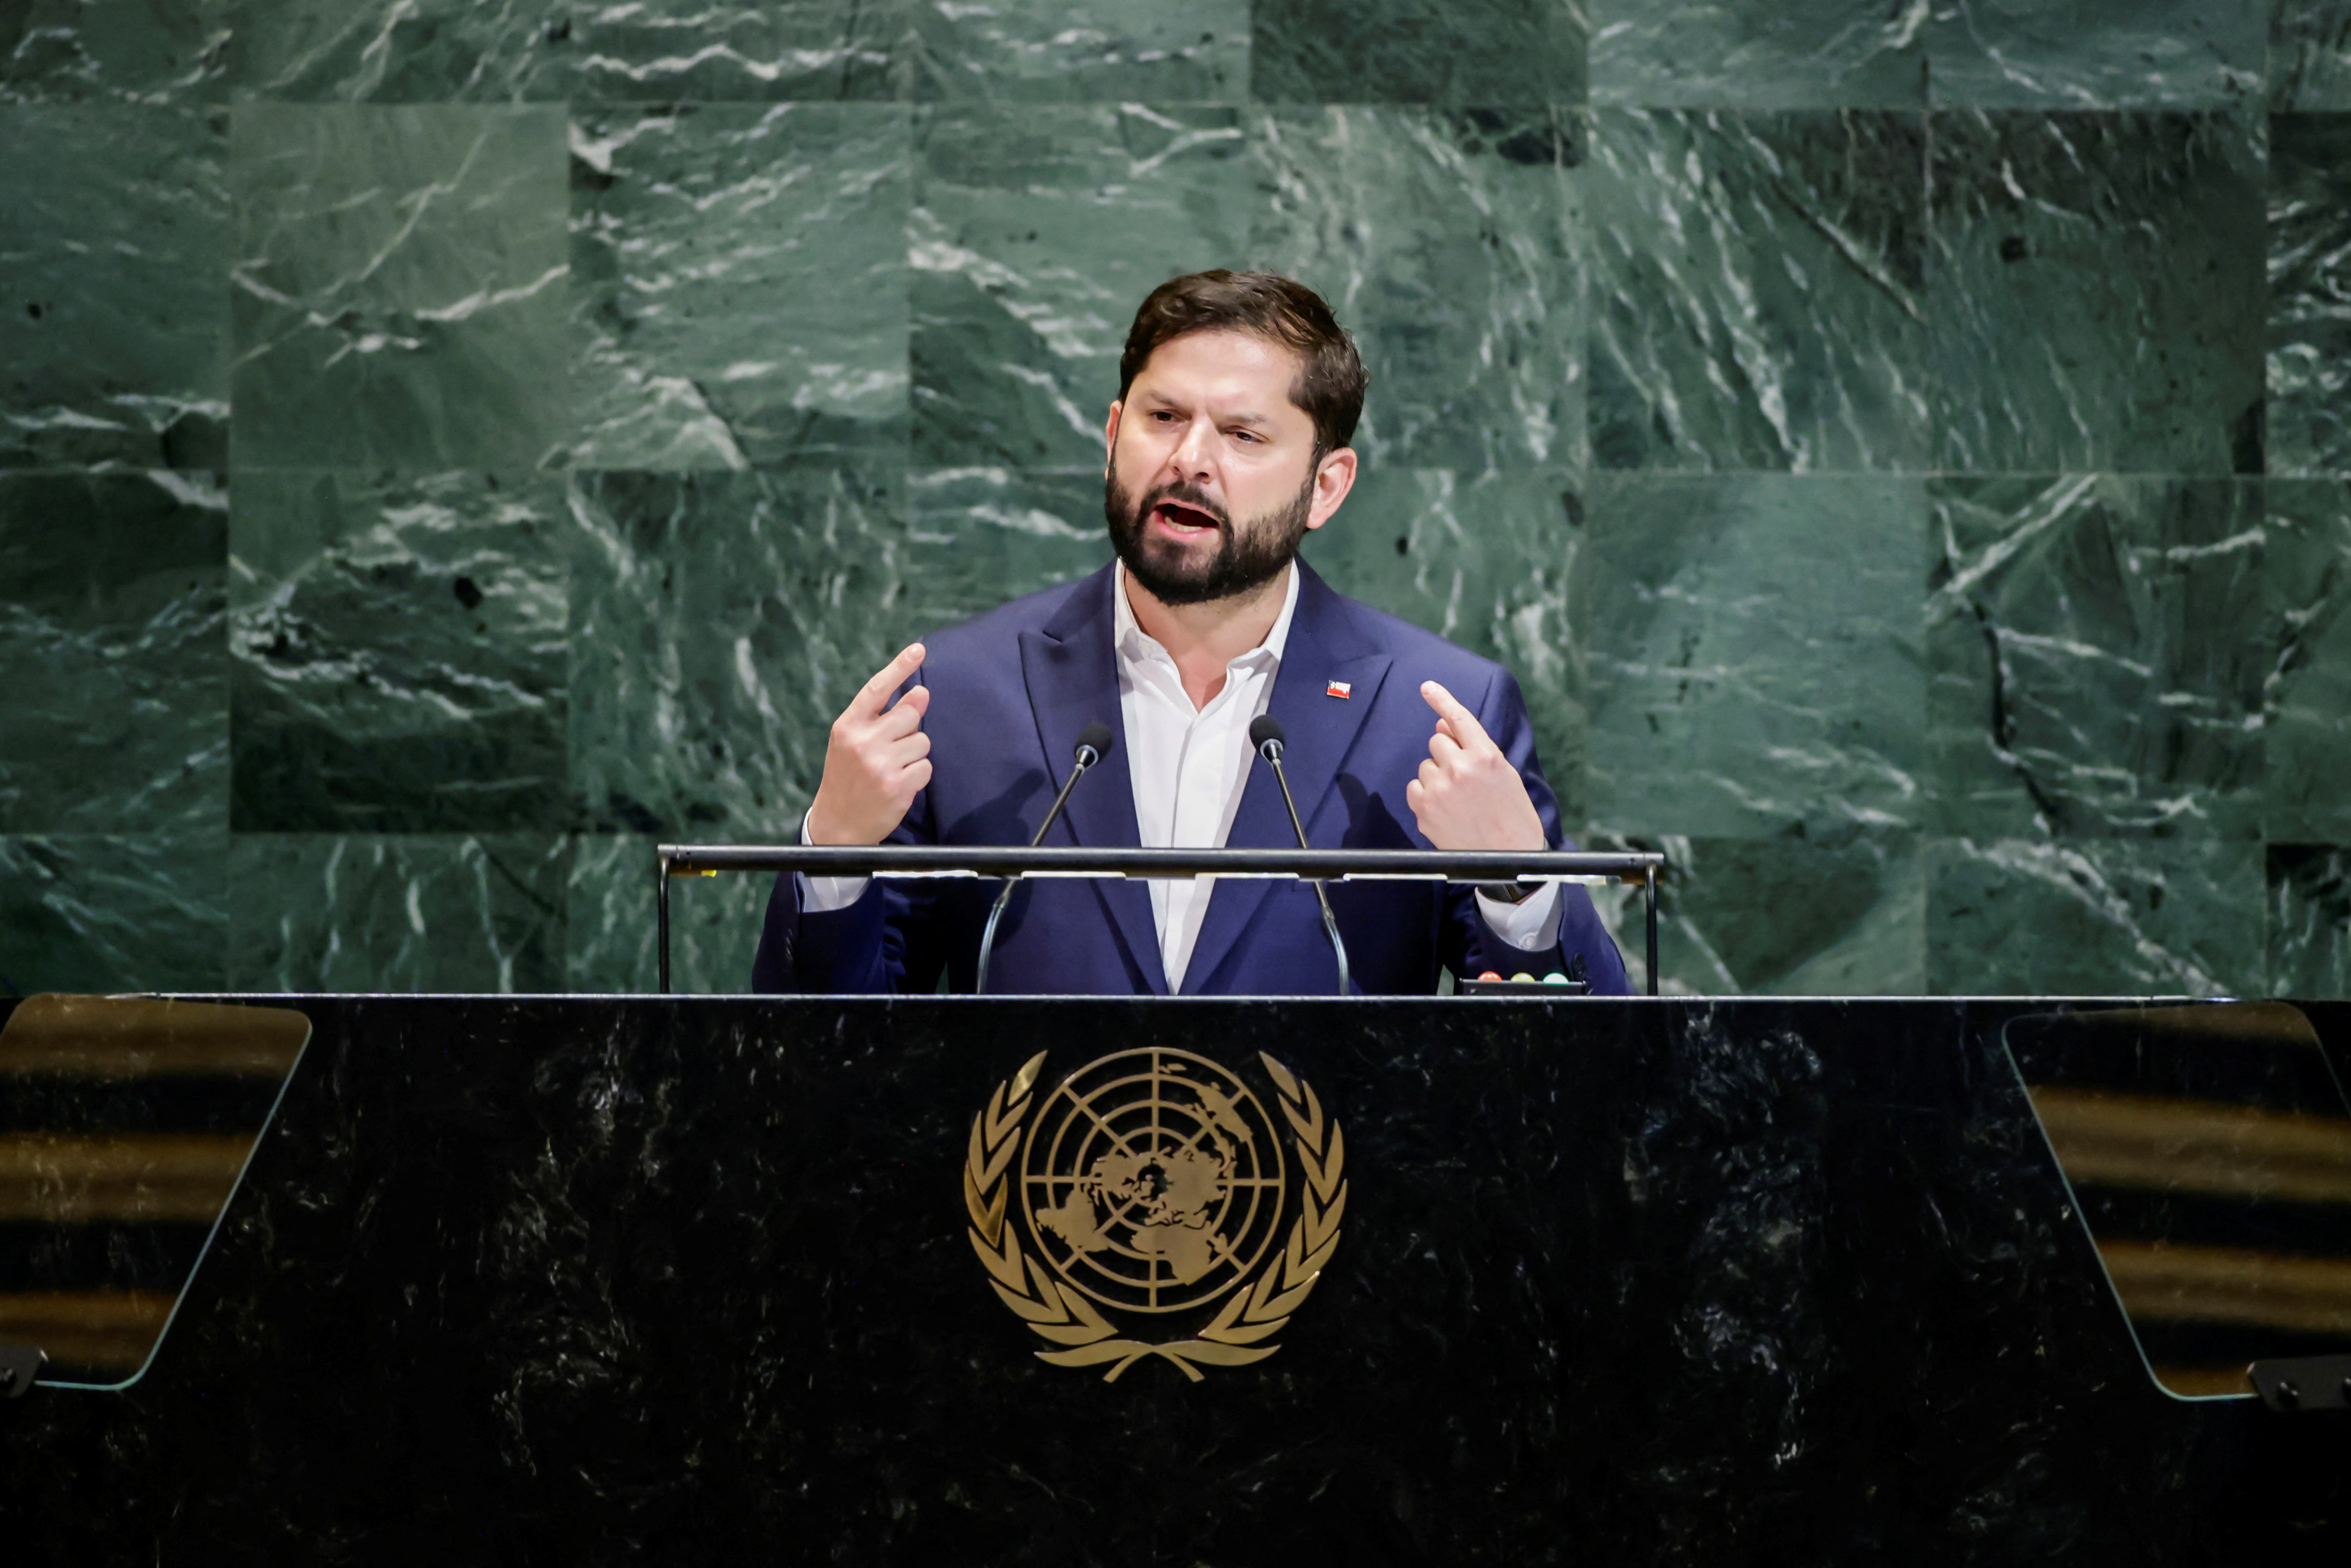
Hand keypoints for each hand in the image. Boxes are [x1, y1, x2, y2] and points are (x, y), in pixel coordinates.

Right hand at [806, 643, 931, 845]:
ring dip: (914, 754)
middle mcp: (862, 742)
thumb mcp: (855, 741)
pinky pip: (927, 767)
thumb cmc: (848, 776)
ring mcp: (880, 765)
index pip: (877, 688)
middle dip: (909, 728)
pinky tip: (899, 783)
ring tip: (893, 768)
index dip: (899, 666)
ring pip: (923, 742)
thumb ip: (885, 716)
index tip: (919, 649)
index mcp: (847, 726)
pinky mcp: (898, 786)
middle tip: (893, 747)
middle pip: (911, 714)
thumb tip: (921, 692)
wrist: (837, 823)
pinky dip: (918, 775)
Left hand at [1404, 680, 1545, 852]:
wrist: (1510, 857)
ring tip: (1459, 799)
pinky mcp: (1424, 809)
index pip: (1458, 719)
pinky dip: (1426, 794)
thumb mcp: (1504, 773)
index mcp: (1485, 755)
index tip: (1427, 687)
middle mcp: (1460, 768)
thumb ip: (1475, 747)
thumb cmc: (1512, 814)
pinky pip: (1415, 786)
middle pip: (1437, 742)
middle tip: (1464, 778)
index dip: (1441, 699)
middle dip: (1448, 755)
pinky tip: (1445, 809)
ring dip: (1437, 776)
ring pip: (1426, 766)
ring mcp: (1439, 789)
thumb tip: (1441, 727)